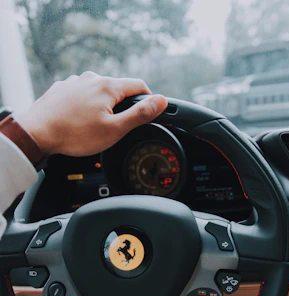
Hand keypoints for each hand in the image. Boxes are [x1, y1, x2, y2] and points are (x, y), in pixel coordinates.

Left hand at [16, 72, 166, 155]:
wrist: (37, 133)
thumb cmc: (74, 134)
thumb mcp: (114, 129)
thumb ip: (139, 115)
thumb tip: (161, 102)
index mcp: (108, 86)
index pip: (139, 86)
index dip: (149, 99)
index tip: (149, 112)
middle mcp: (91, 79)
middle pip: (118, 90)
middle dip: (122, 107)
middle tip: (118, 128)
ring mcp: (74, 83)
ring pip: (98, 93)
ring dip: (103, 107)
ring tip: (95, 128)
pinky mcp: (62, 90)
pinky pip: (81, 96)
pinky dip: (85, 107)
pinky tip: (79, 122)